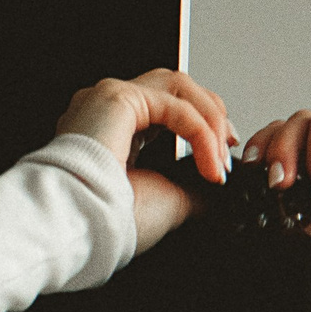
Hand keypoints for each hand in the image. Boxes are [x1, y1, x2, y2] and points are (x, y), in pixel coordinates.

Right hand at [55, 69, 237, 251]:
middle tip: (229, 142)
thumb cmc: (106, 219)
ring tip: (220, 153)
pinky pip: (175, 105)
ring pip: (177, 85)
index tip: (221, 154)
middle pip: (175, 86)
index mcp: (112, 129)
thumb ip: (191, 189)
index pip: (166, 107)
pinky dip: (200, 132)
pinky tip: (208, 159)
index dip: (202, 124)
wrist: (82, 226)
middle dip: (210, 111)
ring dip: (209, 118)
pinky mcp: (119, 98)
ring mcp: (110, 97)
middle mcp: (108, 107)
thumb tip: (216, 190)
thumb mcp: (165, 202)